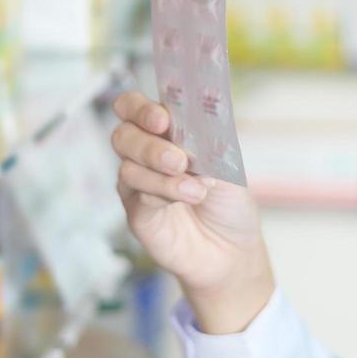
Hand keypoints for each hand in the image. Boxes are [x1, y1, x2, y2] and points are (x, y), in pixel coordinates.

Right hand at [111, 90, 274, 333]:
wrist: (232, 250)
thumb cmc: (229, 202)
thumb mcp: (228, 166)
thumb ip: (207, 143)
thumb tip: (192, 131)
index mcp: (166, 132)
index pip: (135, 107)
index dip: (141, 109)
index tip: (162, 120)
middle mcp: (146, 153)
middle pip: (123, 134)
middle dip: (150, 145)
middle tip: (180, 160)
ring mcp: (138, 183)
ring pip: (128, 167)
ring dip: (163, 177)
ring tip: (197, 190)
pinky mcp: (136, 212)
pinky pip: (136, 195)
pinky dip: (162, 194)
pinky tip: (187, 199)